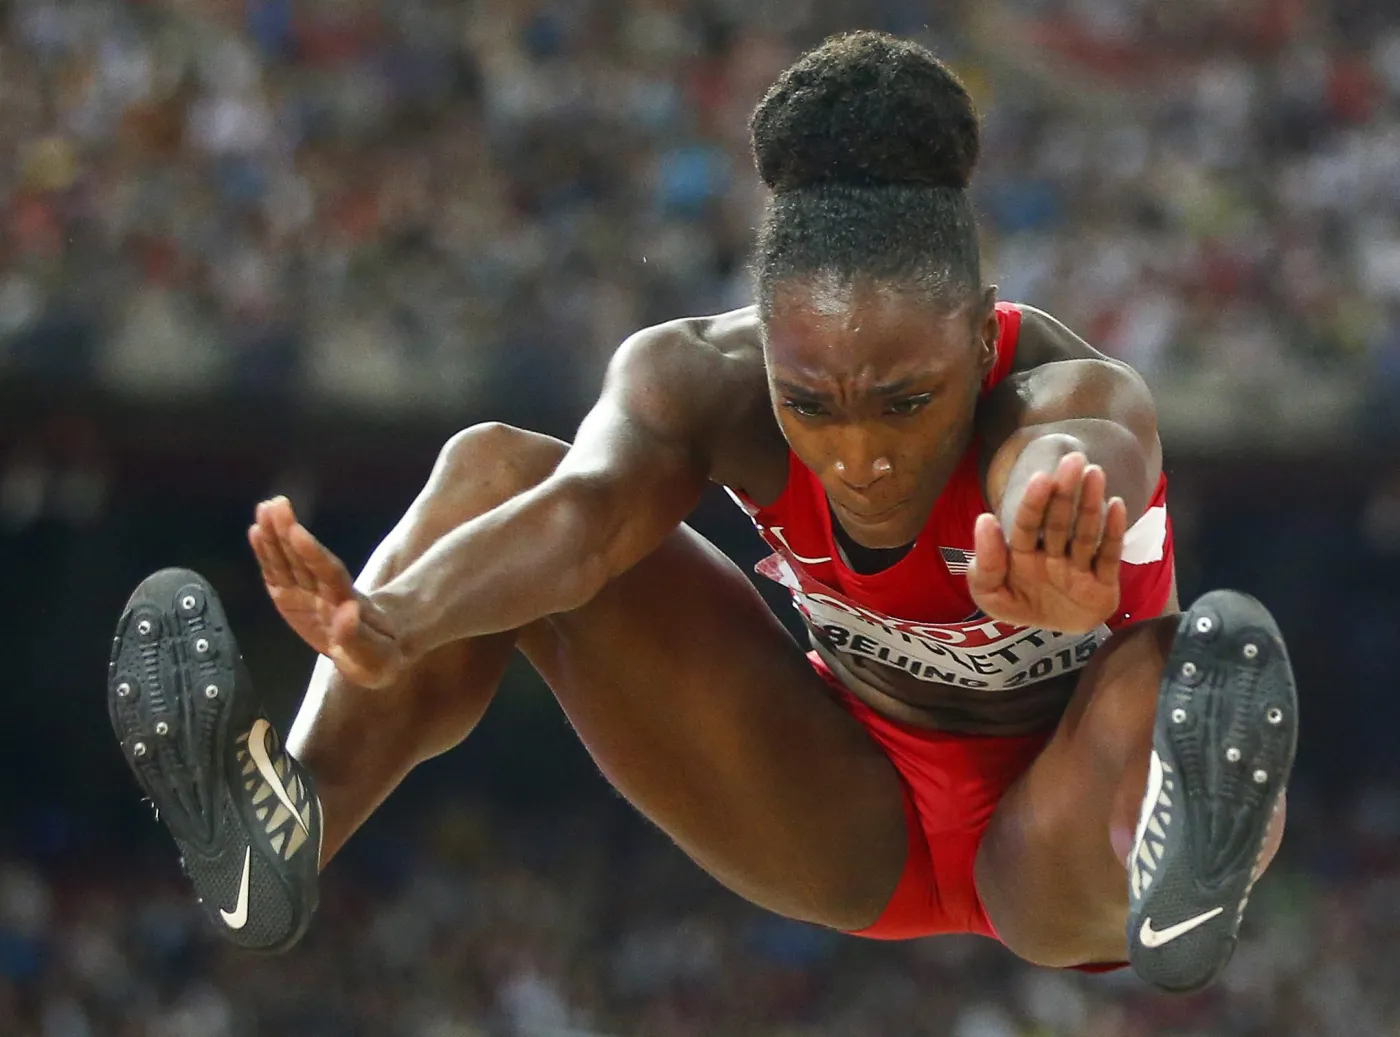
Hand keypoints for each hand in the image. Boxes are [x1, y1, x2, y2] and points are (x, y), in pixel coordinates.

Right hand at [249, 496, 408, 687]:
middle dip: (289, 534)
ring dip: (275, 537)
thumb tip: (348, 611)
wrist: (373, 655)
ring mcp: (307, 594)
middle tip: (275, 505)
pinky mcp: (291, 600)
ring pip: (289, 562)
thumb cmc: (377, 656)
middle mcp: (324, 591)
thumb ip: (358, 636)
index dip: (312, 553)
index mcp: (344, 602)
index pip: (328, 573)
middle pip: (306, 560)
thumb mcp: (374, 656)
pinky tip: (256, 533)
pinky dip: (265, 555)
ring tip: (263, 509)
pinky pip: (276, 575)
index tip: (297, 531)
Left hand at [967, 452, 1126, 633]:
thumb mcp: (991, 594)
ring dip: (1089, 505)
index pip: (1027, 525)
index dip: (1033, 502)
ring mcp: (1079, 567)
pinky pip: (1109, 556)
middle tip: (1074, 460)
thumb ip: (985, 564)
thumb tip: (985, 520)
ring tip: (1095, 473)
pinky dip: (1114, 532)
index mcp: (1025, 554)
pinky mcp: (1103, 582)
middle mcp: (1053, 554)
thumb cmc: (1020, 604)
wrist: (1053, 638)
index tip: (1042, 478)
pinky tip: (1116, 505)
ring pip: (1085, 534)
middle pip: (1058, 522)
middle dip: (1065, 493)